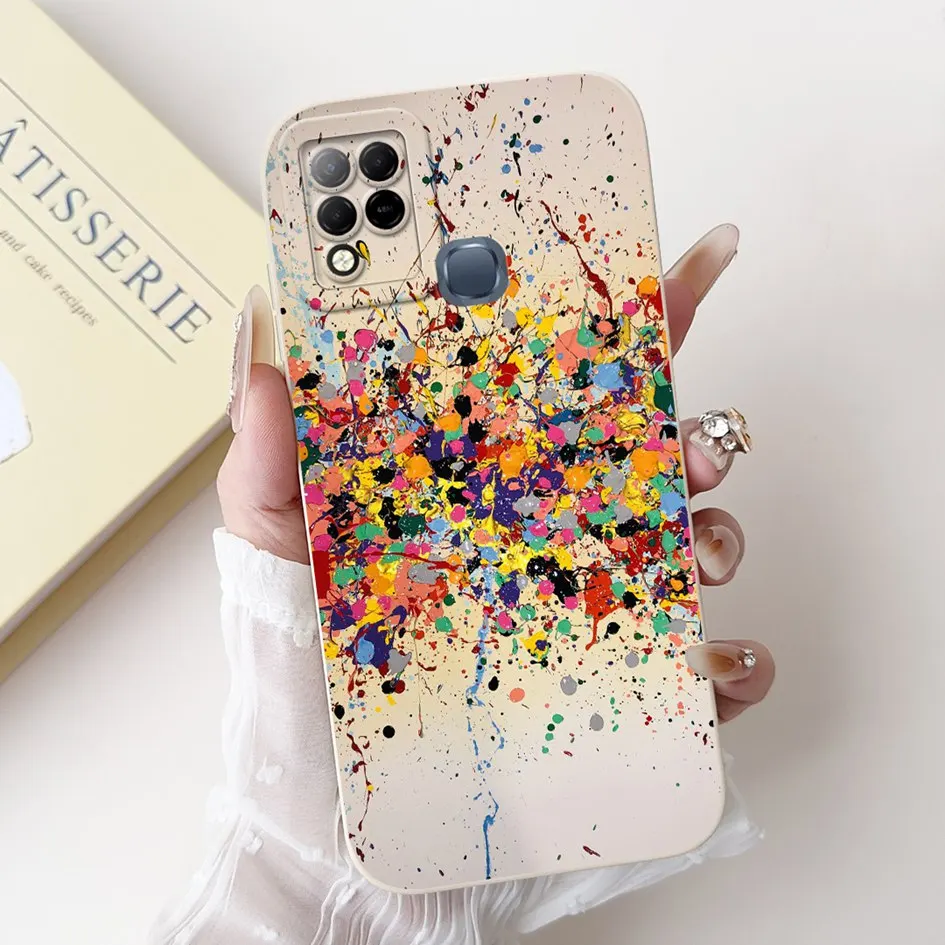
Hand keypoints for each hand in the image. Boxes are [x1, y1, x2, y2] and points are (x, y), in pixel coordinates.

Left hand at [217, 225, 773, 721]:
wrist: (325, 796)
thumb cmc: (300, 661)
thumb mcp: (274, 543)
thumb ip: (270, 456)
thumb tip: (263, 359)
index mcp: (486, 476)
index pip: (564, 382)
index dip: (626, 321)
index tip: (679, 267)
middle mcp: (549, 529)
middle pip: (652, 455)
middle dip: (698, 430)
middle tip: (693, 438)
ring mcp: (591, 606)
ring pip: (694, 547)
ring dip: (721, 535)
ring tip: (696, 552)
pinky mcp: (618, 691)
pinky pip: (706, 674)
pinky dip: (736, 665)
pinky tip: (718, 662)